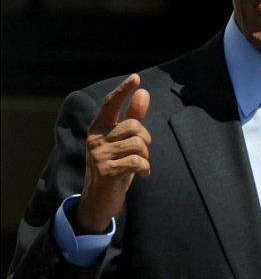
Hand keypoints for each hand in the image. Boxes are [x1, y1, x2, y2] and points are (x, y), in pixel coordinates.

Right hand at [73, 74, 151, 234]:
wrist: (99, 200)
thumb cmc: (114, 167)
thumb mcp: (123, 142)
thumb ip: (133, 118)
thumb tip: (144, 93)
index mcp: (99, 129)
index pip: (110, 105)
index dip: (123, 91)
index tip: (136, 78)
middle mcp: (96, 139)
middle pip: (134, 126)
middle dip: (145, 140)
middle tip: (141, 154)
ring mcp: (99, 155)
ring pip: (138, 144)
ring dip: (146, 157)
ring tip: (139, 165)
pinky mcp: (107, 170)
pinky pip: (138, 161)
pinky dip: (145, 168)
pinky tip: (140, 175)